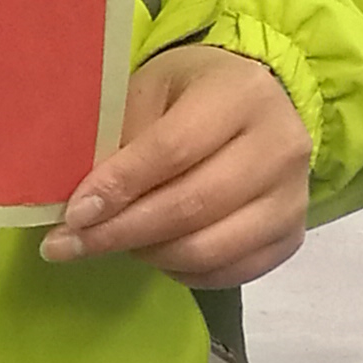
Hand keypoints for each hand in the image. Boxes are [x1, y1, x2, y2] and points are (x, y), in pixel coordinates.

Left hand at [41, 44, 310, 284]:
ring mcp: (292, 198)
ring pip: (210, 249)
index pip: (173, 149)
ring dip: (148, 255)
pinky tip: (153, 254)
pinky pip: (229, 273)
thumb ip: (121, 138)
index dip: (119, 186)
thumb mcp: (152, 89)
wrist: (263, 104)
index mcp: (241, 94)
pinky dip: (181, 272)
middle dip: (122, 232)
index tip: (73, 214)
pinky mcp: (292, 237)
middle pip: (192, 205)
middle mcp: (280, 147)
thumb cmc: (194, 93)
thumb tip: (82, 206)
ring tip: (112, 244)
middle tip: (70, 245)